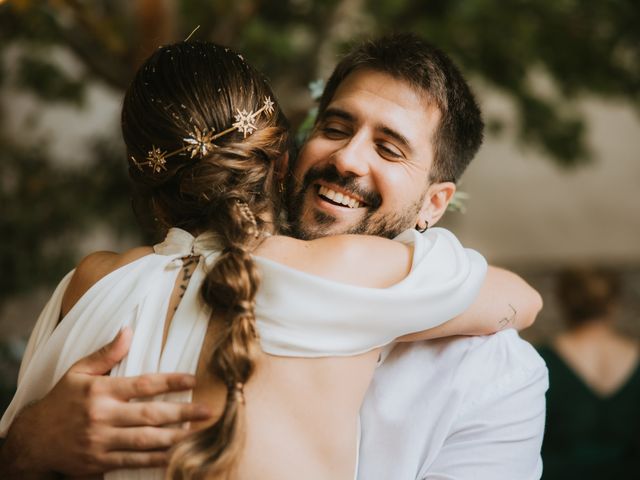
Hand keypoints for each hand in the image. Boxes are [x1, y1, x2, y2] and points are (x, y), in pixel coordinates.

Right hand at [0, 328, 211, 477]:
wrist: (33, 440)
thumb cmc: (61, 401)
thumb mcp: (78, 372)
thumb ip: (106, 353)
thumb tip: (128, 330)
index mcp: (100, 391)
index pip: (143, 384)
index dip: (171, 382)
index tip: (193, 380)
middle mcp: (102, 417)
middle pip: (150, 415)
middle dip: (183, 413)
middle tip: (208, 410)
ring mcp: (101, 442)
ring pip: (145, 441)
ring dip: (176, 438)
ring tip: (200, 433)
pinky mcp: (100, 463)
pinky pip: (134, 461)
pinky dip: (156, 460)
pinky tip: (176, 455)